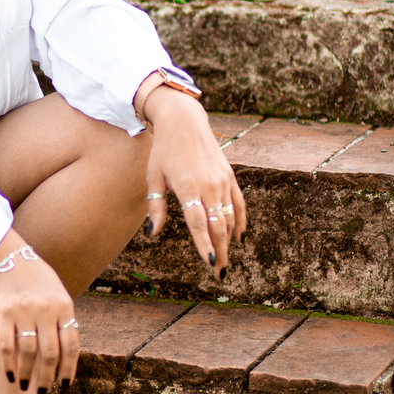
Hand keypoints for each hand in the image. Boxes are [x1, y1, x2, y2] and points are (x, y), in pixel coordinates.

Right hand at [0, 233, 78, 393]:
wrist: (9, 257)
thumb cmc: (37, 279)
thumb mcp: (58, 294)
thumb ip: (64, 320)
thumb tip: (66, 356)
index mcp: (64, 306)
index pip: (71, 346)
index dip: (69, 369)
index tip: (64, 386)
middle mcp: (46, 309)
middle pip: (50, 354)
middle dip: (47, 378)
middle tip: (42, 393)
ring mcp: (24, 310)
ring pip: (29, 352)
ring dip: (28, 374)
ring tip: (25, 387)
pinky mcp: (2, 311)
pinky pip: (6, 345)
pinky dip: (8, 364)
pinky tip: (10, 376)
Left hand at [139, 87, 246, 274]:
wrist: (184, 120)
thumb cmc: (163, 150)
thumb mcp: (153, 176)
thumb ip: (155, 206)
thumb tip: (153, 233)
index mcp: (187, 186)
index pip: (198, 222)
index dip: (204, 244)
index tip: (208, 263)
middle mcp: (208, 185)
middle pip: (218, 226)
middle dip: (219, 252)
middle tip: (219, 273)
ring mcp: (221, 180)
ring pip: (229, 218)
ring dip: (227, 241)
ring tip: (223, 261)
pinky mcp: (230, 176)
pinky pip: (239, 203)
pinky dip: (240, 221)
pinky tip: (238, 237)